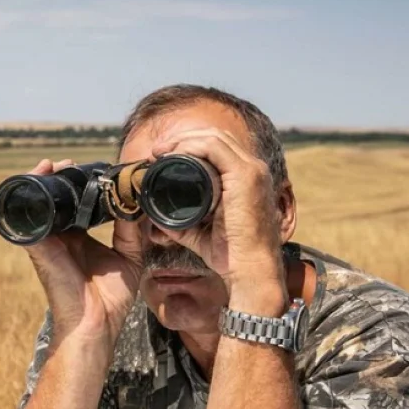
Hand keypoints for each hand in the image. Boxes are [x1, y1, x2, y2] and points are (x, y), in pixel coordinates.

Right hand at [22, 159, 143, 350]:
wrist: (96, 323)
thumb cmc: (110, 299)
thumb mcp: (130, 257)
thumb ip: (132, 230)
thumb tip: (138, 202)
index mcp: (81, 239)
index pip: (77, 204)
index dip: (81, 185)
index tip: (91, 168)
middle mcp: (63, 237)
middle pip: (56, 199)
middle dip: (60, 177)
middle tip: (69, 163)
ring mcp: (50, 241)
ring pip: (40, 203)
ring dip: (44, 180)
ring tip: (53, 165)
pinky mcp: (41, 246)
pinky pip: (31, 216)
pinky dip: (33, 194)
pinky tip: (40, 177)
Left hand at [150, 130, 288, 311]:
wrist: (250, 272)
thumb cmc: (232, 258)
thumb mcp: (201, 235)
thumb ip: (182, 225)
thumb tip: (156, 219)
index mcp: (247, 179)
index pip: (218, 147)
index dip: (189, 145)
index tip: (162, 156)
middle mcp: (253, 169)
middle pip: (215, 137)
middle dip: (182, 138)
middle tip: (157, 151)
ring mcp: (252, 170)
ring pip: (214, 137)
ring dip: (183, 140)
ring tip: (160, 151)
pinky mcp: (246, 175)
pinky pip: (214, 147)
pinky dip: (191, 146)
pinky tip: (173, 154)